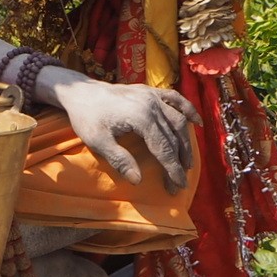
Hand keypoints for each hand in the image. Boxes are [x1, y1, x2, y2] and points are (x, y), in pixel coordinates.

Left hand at [45, 74, 198, 193]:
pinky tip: (196, 122)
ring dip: (186, 142)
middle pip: (173, 136)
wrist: (80, 92)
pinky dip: (188, 110)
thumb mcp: (97, 142)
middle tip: (179, 181)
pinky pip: (175, 99)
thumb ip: (119, 160)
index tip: (177, 186)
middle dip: (179, 161)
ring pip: (178, 120)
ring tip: (186, 162)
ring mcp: (152, 95)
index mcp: (141, 117)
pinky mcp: (150, 91)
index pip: (163, 148)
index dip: (172, 169)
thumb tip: (138, 180)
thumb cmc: (87, 118)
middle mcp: (151, 104)